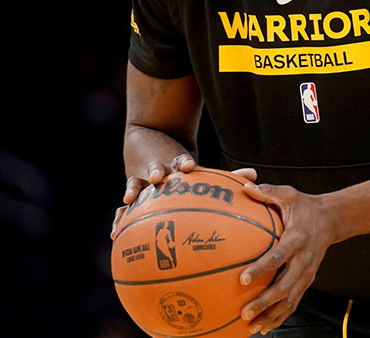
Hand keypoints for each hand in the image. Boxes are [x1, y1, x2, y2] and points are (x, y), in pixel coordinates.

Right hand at [110, 158, 257, 238]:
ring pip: (135, 182)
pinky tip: (114, 234)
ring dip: (133, 188)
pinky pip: (123, 206)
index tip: (190, 166)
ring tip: (128, 198)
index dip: (185, 163)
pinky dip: (119, 217)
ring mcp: (141, 177)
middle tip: (157, 176)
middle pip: (154, 169)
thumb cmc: (182, 164)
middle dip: (155, 172)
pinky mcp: (131, 186)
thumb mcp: (198, 169)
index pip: (182, 162)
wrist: (150, 135)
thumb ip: (225, 176)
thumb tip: (255, 176)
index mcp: (176, 166)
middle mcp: (158, 169)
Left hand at [238, 183, 337, 334]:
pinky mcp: (307, 282)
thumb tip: (245, 187)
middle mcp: (304, 261)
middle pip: (284, 287)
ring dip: (271, 315)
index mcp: (297, 239)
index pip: (278, 257)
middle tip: (245, 311)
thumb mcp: (289, 195)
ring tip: (252, 327)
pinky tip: (265, 327)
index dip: (261, 268)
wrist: (332, 220)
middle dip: (264, 302)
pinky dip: (280, 317)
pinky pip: (293, 303)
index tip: (243, 279)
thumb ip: (268, 192)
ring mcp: (307, 274)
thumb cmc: (305, 206)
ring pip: (289, 301)